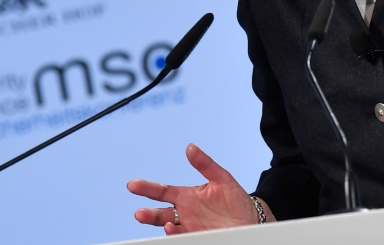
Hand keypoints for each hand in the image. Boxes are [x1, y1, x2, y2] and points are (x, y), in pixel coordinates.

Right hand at [127, 143, 273, 234]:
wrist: (250, 220)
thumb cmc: (235, 199)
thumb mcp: (222, 178)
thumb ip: (205, 164)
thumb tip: (190, 147)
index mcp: (187, 196)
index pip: (163, 191)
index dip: (147, 188)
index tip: (132, 185)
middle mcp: (185, 212)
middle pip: (161, 213)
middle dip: (149, 214)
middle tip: (140, 213)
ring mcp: (191, 227)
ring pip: (170, 227)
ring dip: (162, 226)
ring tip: (163, 223)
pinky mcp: (199, 237)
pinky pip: (185, 237)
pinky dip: (177, 234)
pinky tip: (175, 229)